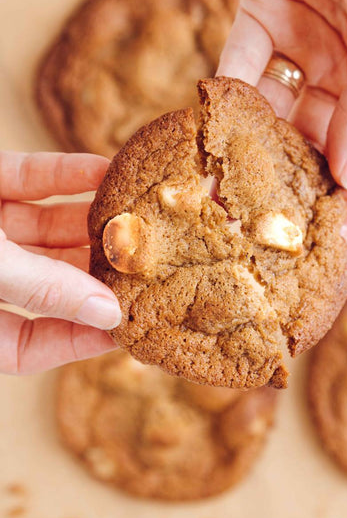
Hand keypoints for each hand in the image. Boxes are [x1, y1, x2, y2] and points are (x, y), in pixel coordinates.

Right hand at [0, 151, 120, 373]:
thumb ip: (41, 287)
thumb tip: (108, 314)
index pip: (28, 346)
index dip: (78, 339)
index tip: (128, 325)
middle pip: (48, 282)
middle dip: (96, 270)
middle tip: (147, 263)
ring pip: (44, 230)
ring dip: (89, 220)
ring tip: (138, 216)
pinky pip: (28, 179)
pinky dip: (64, 174)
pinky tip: (104, 171)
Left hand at [218, 0, 346, 232]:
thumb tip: (346, 174)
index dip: (342, 197)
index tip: (322, 240)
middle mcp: (343, 71)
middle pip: (309, 139)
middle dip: (286, 179)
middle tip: (260, 223)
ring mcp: (301, 45)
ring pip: (270, 108)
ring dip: (247, 146)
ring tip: (225, 188)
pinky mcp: (262, 14)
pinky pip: (240, 63)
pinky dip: (226, 96)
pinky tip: (211, 133)